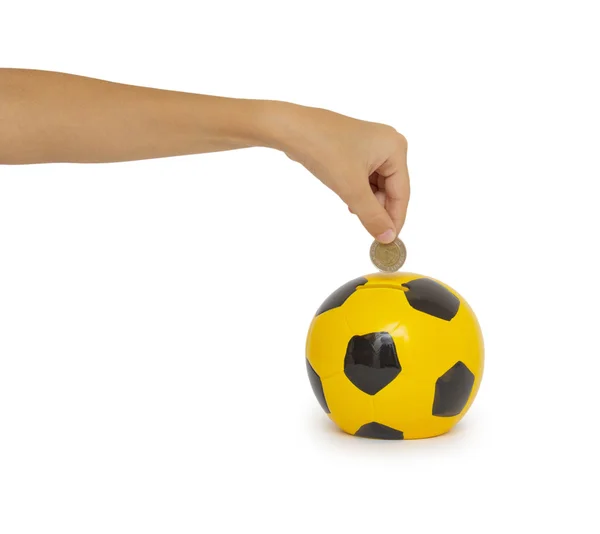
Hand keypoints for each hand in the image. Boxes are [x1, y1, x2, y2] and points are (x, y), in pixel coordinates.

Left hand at [269, 103, 409, 242]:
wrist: (291, 129)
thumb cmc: (324, 150)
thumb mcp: (351, 189)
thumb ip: (372, 216)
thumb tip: (388, 237)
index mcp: (395, 148)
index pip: (402, 192)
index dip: (395, 219)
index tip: (389, 241)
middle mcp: (388, 144)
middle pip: (391, 189)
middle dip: (378, 209)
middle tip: (369, 229)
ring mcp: (371, 146)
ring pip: (377, 185)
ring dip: (367, 202)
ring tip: (353, 209)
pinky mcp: (355, 149)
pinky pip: (365, 177)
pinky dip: (359, 192)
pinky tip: (349, 201)